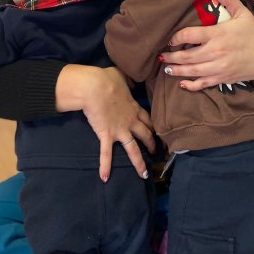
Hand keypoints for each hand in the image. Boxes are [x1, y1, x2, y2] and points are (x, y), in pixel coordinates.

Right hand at [56, 64, 154, 180]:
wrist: (94, 87)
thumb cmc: (106, 79)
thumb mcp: (121, 75)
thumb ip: (127, 80)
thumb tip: (131, 81)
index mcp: (134, 107)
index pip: (148, 120)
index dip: (154, 127)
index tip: (159, 133)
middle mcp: (130, 121)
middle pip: (145, 135)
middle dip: (151, 144)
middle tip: (155, 153)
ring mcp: (119, 130)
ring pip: (133, 149)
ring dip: (138, 163)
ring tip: (143, 174)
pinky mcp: (106, 135)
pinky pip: (106, 153)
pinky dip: (105, 166)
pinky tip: (104, 178)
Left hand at [160, 0, 253, 89]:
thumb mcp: (244, 14)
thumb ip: (229, 1)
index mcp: (218, 34)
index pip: (190, 35)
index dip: (177, 37)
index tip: (170, 39)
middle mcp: (216, 52)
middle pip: (188, 56)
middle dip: (172, 57)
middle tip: (162, 56)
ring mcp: (219, 67)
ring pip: (193, 71)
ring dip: (178, 70)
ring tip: (167, 69)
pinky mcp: (223, 78)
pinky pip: (204, 83)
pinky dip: (192, 85)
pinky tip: (182, 84)